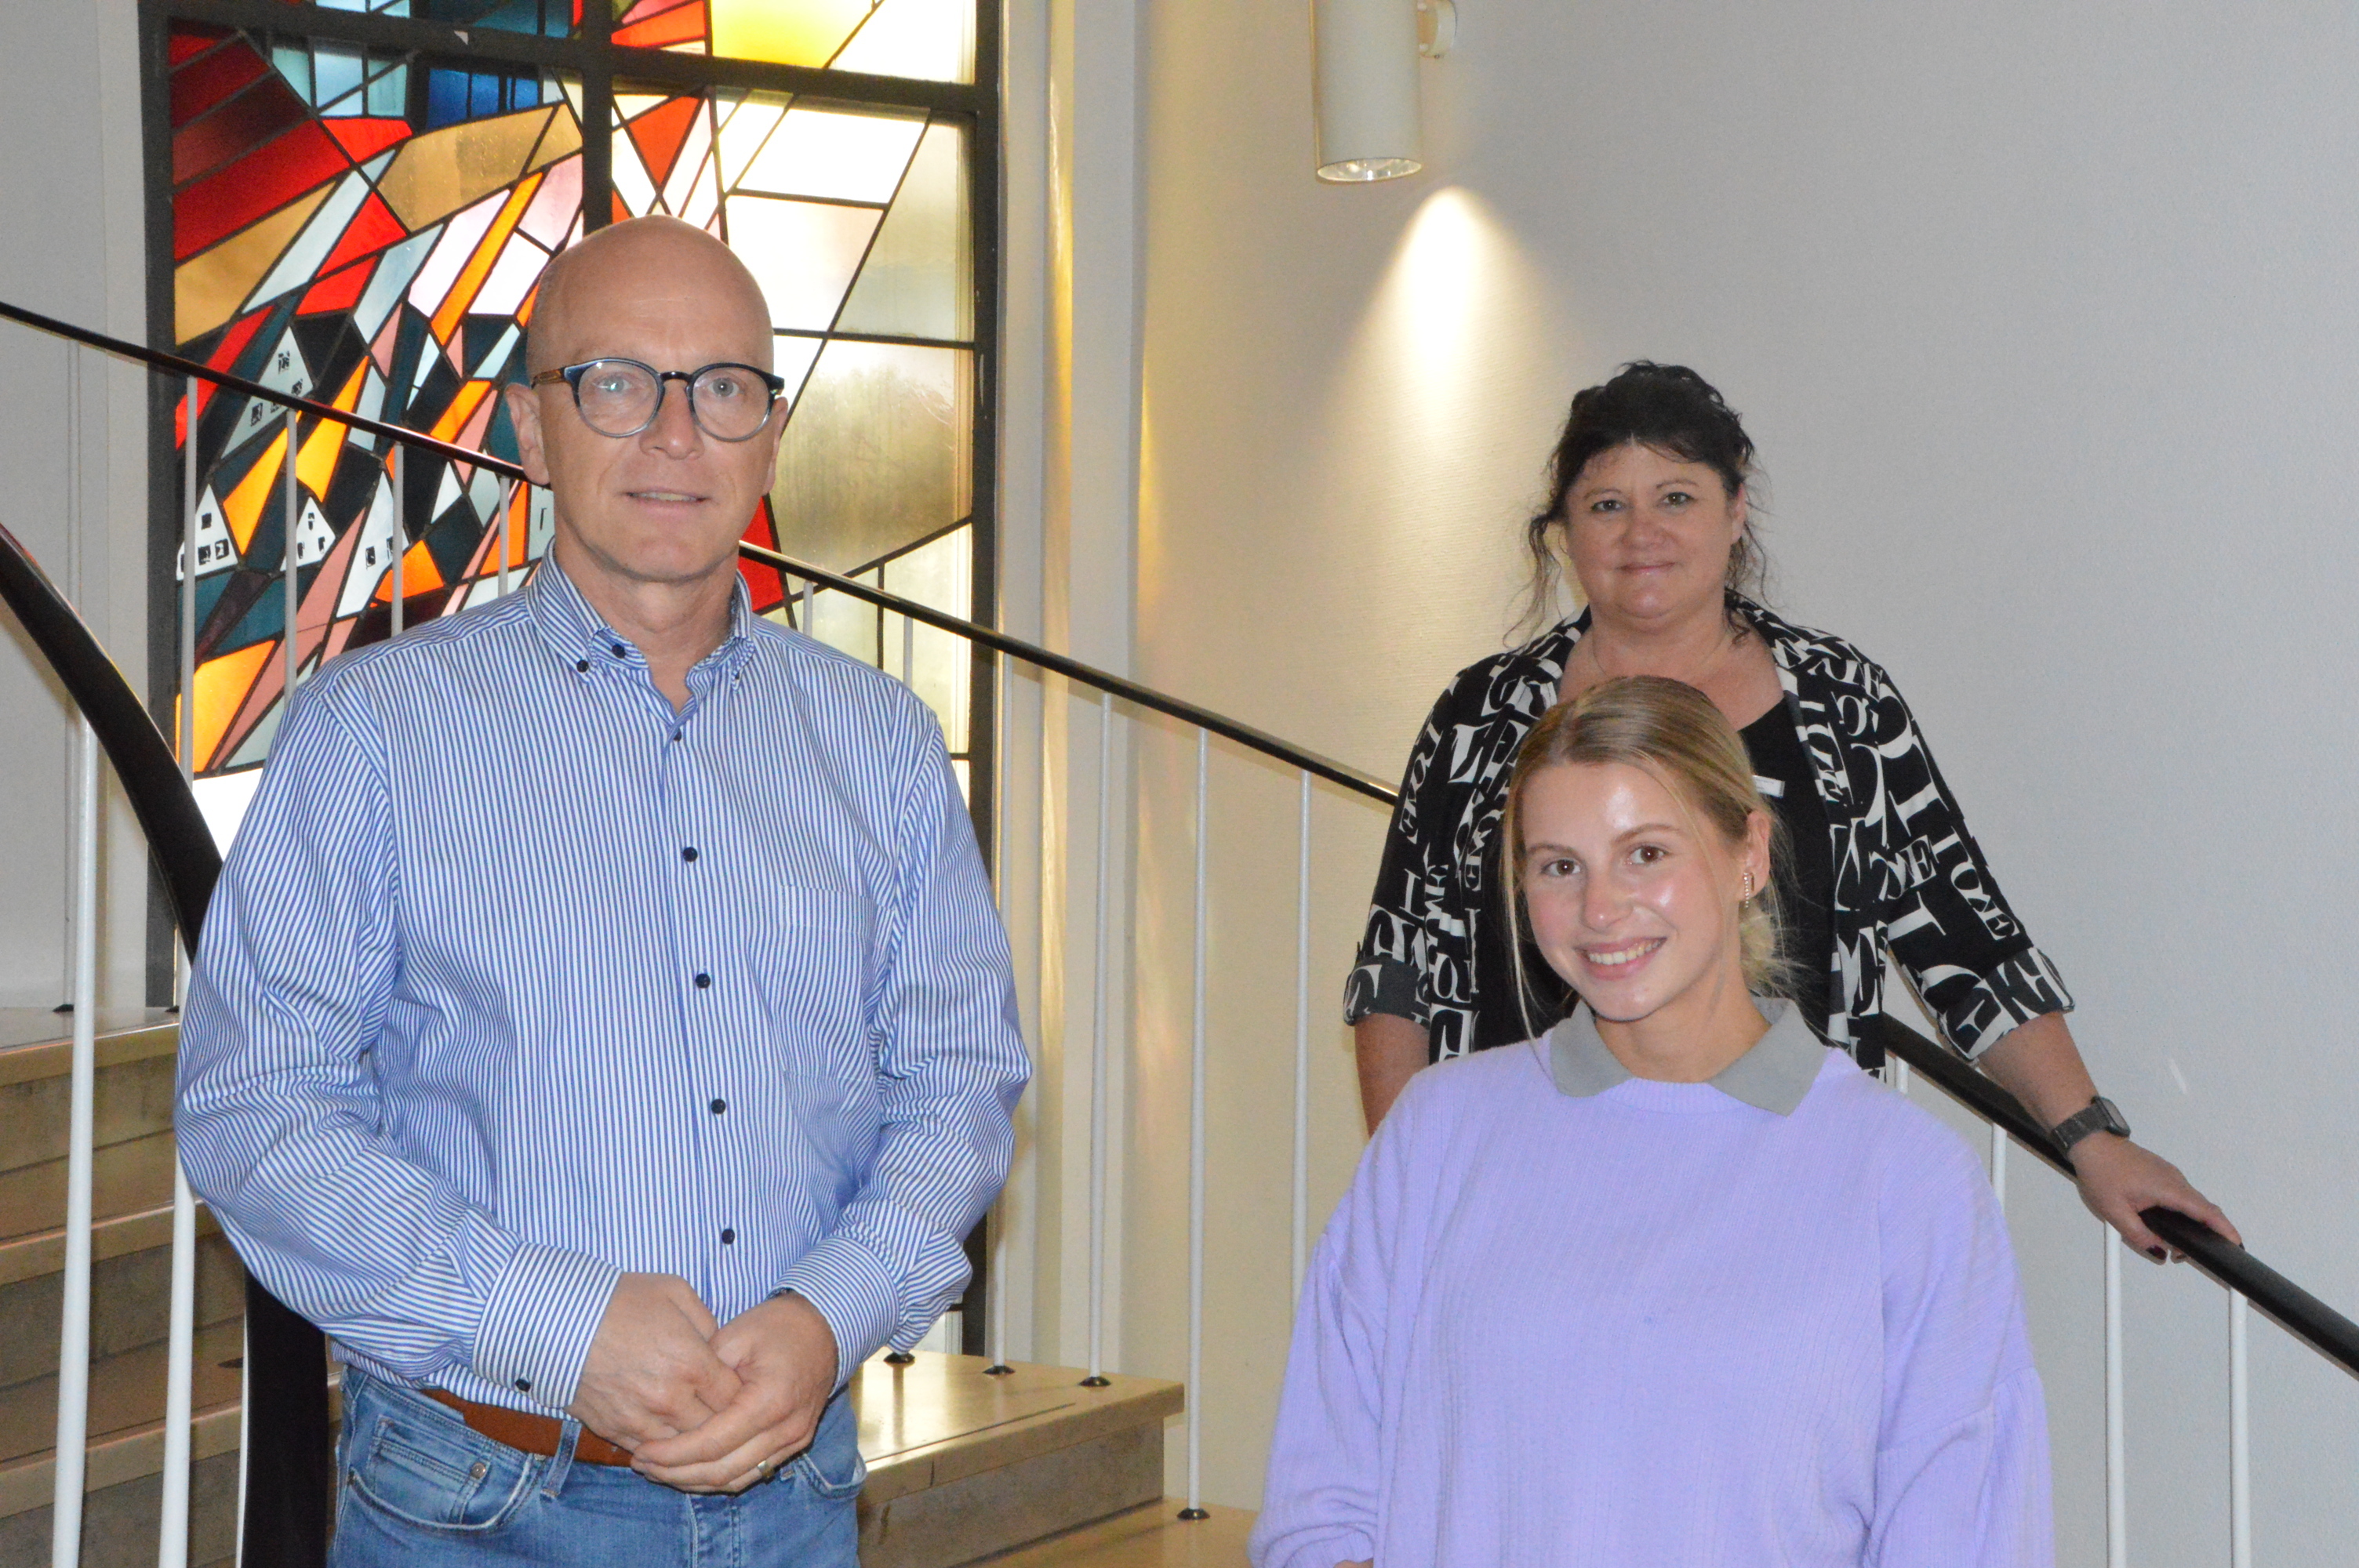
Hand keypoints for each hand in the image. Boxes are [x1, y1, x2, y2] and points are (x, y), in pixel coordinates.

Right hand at [567, 1273, 742, 1450]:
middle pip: (713, 1430)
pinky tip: (666, 1436)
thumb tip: (720, 1346)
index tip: (740, 1390)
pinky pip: (648, 1452)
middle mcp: (669, 1399)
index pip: (734, 1399)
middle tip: (723, 1412)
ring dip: (691, 1440)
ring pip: (682, 1448)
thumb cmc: (620, 1299)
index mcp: (691, 1364)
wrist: (558, 1319)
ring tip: (697, 1428)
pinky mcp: (614, 1430)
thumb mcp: (675, 1292)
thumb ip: (707, 1322)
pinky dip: (660, 1449)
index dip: (742, 1397)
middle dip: (722, 1423)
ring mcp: (640, 1419)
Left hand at [631, 1292, 839, 1493]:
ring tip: (659, 1471)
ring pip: (736, 1480)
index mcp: (770, 1401)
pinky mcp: (793, 1445)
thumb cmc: (777, 1326)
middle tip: (642, 1465)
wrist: (824, 1328)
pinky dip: (717, 1477)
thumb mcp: (734, 1336)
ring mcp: (793, 1441)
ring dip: (694, 1481)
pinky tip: (690, 1469)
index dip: (673, 1453)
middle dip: (677, 1473)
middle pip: (723, 1471)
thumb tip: (672, 1405)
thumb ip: (705, 1373)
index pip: (713, 1443)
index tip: (642, 1451)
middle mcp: (786, 1430)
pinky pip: (750, 1474)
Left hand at [2071, 1134, 2242, 1262]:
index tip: (2236, 1243)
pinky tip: (2165, 1219)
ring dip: (2190, 1221)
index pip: (2206, 1212)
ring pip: (2190, 1202)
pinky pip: (2180, 1194)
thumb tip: (2157, 1251)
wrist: (2091, 1142)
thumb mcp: (2115, 1212)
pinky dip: (2181, 1209)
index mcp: (2168, 1188)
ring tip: (2173, 1241)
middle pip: (2202, 1209)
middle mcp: (2174, 1179)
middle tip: (2185, 1254)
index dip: (2225, 1229)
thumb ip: (2139, 1235)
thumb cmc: (2100, 1169)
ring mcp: (2169, 1174)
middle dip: (2205, 1233)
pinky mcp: (2162, 1172)